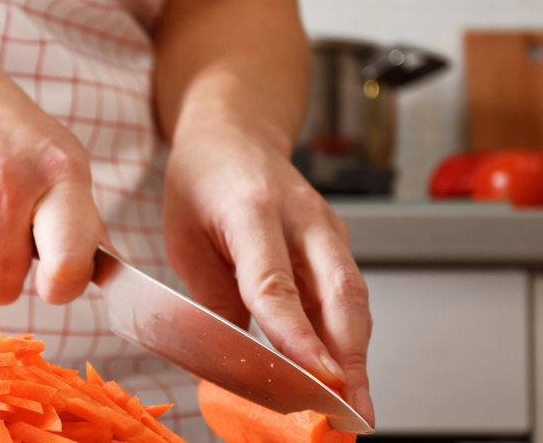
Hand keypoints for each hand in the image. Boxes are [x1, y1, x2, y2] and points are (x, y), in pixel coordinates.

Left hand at [162, 120, 374, 424]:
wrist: (235, 132)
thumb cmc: (201, 181)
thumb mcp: (184, 237)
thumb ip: (214, 296)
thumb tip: (240, 357)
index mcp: (250, 208)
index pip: (274, 282)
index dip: (297, 335)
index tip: (315, 379)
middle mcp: (300, 215)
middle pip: (339, 292)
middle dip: (350, 358)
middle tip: (353, 410)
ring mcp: (325, 226)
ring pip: (353, 296)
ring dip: (357, 354)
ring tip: (354, 406)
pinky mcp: (335, 240)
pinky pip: (346, 292)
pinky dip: (349, 334)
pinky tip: (344, 371)